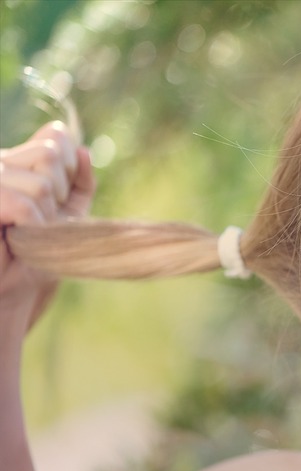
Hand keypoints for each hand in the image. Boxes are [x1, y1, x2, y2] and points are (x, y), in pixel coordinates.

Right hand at [0, 121, 94, 332]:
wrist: (6, 293)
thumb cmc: (34, 257)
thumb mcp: (66, 216)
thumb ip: (77, 183)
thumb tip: (83, 150)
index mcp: (15, 160)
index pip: (56, 138)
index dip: (69, 172)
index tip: (57, 204)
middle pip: (50, 154)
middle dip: (57, 197)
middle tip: (39, 224)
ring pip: (40, 183)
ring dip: (44, 219)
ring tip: (26, 235)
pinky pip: (21, 203)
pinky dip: (30, 227)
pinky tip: (18, 240)